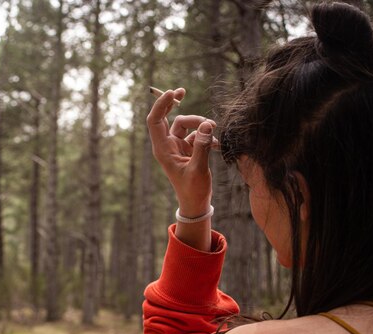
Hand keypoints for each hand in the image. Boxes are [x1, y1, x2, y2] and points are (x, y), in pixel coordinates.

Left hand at [146, 88, 217, 217]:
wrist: (197, 204)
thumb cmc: (194, 190)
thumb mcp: (199, 169)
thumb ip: (202, 146)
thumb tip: (206, 125)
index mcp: (163, 149)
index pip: (155, 120)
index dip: (162, 105)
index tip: (174, 93)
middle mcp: (168, 146)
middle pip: (168, 118)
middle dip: (174, 104)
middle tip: (182, 90)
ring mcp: (178, 147)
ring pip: (186, 125)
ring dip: (199, 124)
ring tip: (214, 128)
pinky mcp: (188, 150)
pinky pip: (196, 135)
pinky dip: (206, 136)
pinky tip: (217, 145)